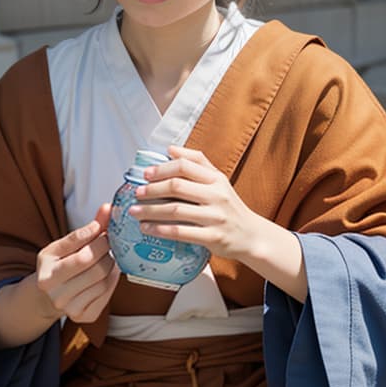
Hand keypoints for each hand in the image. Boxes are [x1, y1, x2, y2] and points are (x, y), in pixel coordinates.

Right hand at [36, 204, 119, 322]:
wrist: (48, 295)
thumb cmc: (55, 265)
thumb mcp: (61, 246)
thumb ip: (83, 230)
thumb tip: (107, 209)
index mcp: (47, 277)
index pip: (83, 257)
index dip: (100, 241)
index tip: (105, 232)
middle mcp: (57, 297)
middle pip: (97, 270)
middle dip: (107, 253)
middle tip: (108, 244)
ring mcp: (71, 310)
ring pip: (104, 281)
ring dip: (111, 265)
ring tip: (107, 256)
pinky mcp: (85, 317)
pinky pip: (107, 294)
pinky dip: (112, 280)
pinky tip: (108, 272)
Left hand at [129, 146, 259, 262]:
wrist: (251, 235)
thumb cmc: (229, 207)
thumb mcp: (218, 181)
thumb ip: (197, 163)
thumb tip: (170, 149)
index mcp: (216, 179)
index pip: (185, 166)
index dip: (162, 168)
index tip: (146, 174)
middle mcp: (217, 195)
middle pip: (177, 187)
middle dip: (152, 189)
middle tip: (137, 193)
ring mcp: (215, 217)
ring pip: (175, 211)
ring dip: (150, 211)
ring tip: (134, 211)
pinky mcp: (212, 237)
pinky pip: (181, 232)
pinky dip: (160, 230)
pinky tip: (147, 229)